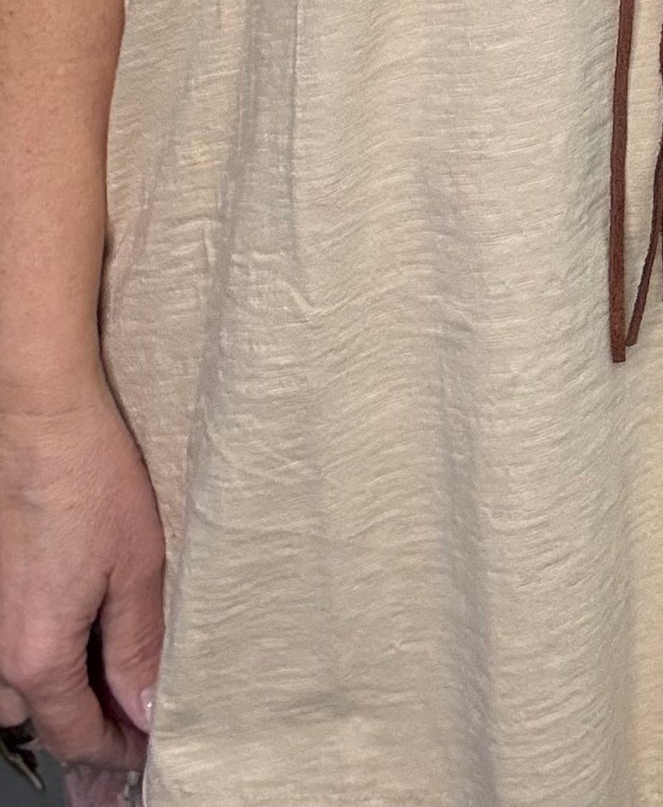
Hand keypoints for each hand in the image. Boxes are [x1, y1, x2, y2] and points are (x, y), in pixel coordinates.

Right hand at [0, 379, 162, 778]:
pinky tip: (70, 624)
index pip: (75, 734)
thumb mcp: (136, 569)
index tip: (145, 748)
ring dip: (49, 688)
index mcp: (36, 654)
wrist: (37, 416)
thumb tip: (144, 709)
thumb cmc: (89, 479)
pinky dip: (31, 652)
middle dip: (81, 722)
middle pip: (37, 717)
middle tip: (129, 708)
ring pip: (9, 687)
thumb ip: (136, 648)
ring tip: (99, 668)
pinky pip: (2, 647)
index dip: (115, 750)